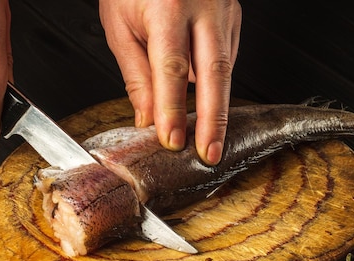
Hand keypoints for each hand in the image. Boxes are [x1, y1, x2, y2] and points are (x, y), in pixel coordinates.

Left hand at [99, 0, 241, 164]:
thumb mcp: (120, 25)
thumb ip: (136, 74)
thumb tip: (147, 118)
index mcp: (168, 7)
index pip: (171, 67)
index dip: (172, 108)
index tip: (172, 140)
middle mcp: (204, 7)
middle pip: (214, 72)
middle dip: (213, 120)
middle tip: (210, 154)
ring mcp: (224, 10)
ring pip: (226, 67)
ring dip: (219, 109)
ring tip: (211, 142)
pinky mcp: (233, 17)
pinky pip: (228, 57)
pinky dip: (217, 85)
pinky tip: (211, 105)